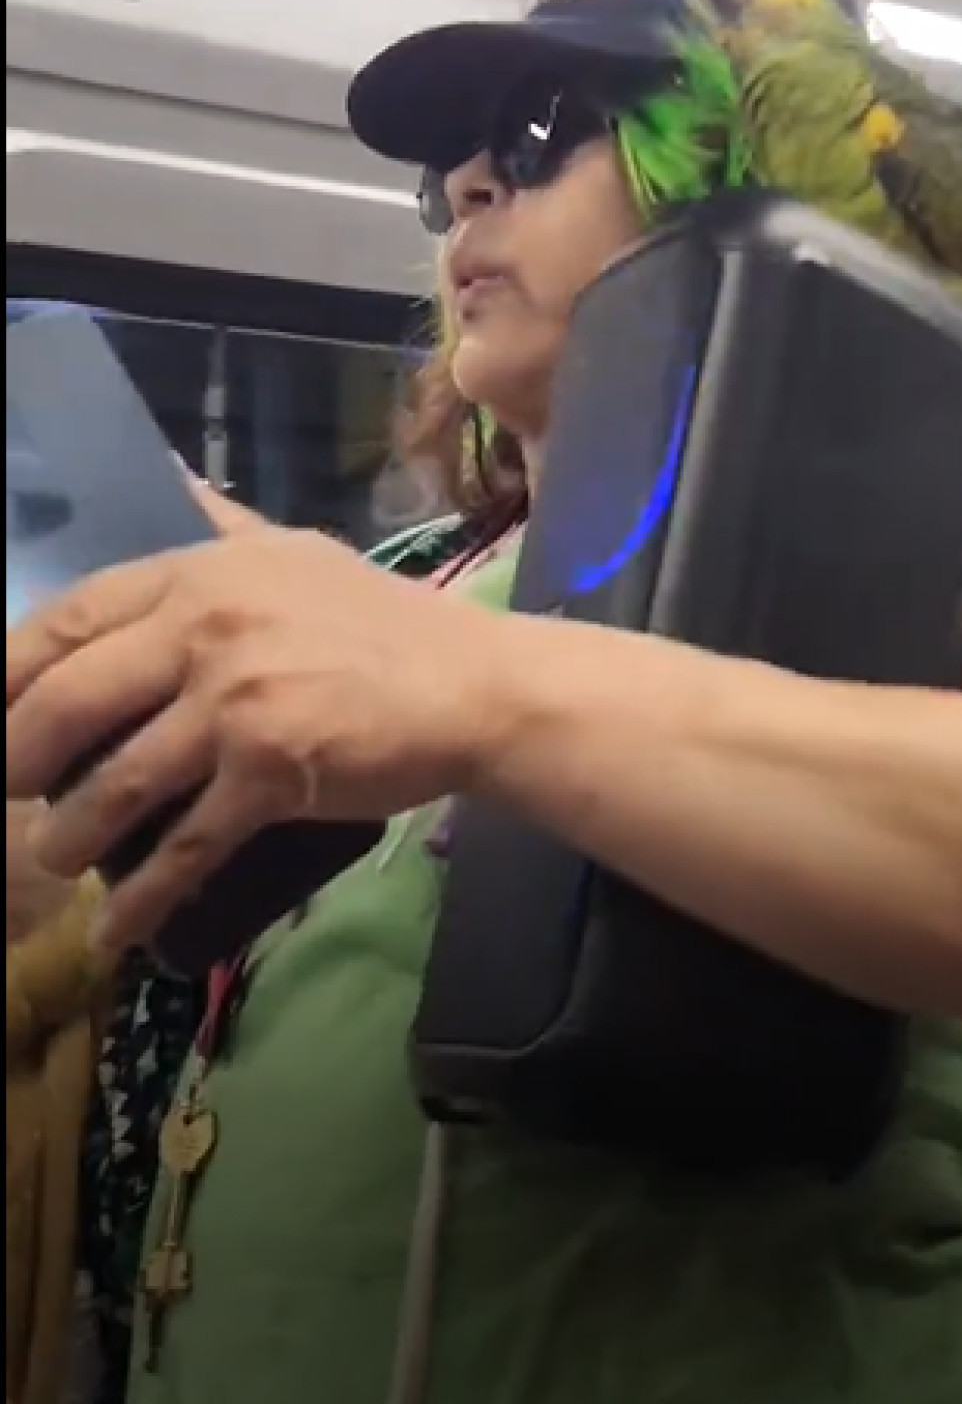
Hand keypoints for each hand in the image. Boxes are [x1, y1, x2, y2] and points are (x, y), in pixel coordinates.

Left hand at [6, 516, 509, 949]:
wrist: (470, 686)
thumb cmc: (380, 622)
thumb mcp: (294, 553)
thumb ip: (222, 524)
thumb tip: (169, 478)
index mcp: (200, 575)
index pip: (70, 617)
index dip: (6, 668)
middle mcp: (206, 631)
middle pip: (70, 701)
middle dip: (14, 758)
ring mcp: (237, 703)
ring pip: (116, 783)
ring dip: (66, 837)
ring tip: (50, 862)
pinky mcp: (271, 772)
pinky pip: (185, 844)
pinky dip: (141, 895)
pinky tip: (115, 929)